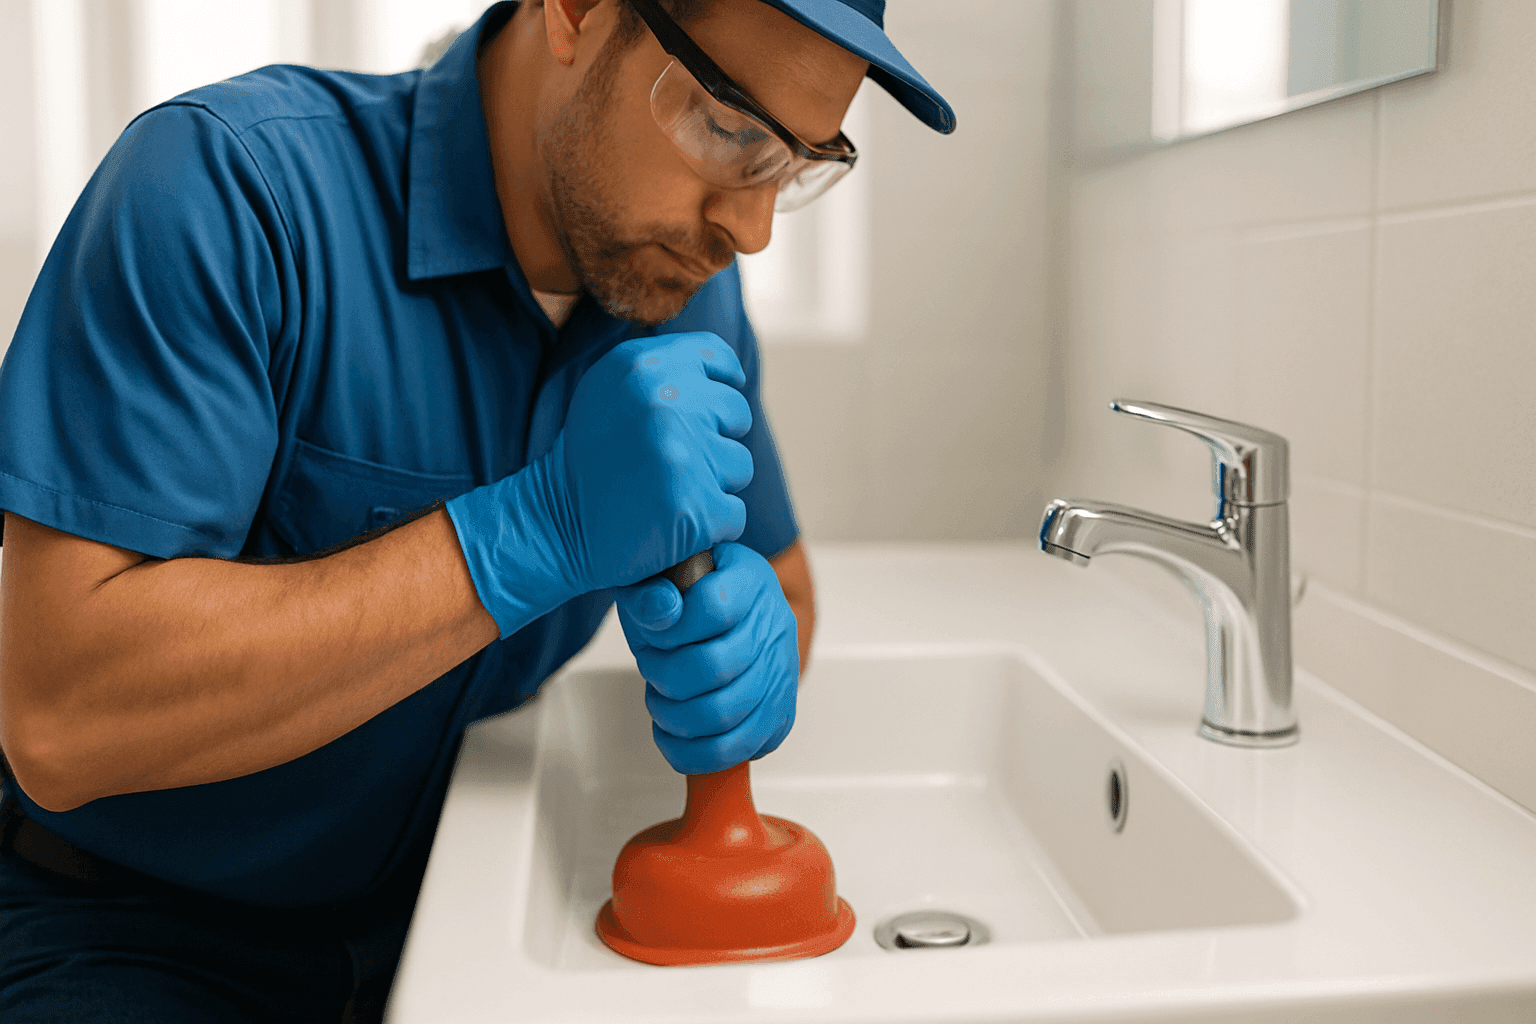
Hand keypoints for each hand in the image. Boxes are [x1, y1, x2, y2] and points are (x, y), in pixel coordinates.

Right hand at [446, 332, 752, 636]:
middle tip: (669, 460)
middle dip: (713, 437)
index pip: (716, 358)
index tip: (702, 409)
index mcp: (643, 366)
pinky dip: (710, 524)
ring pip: (739, 465)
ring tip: (667, 490)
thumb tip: (729, 371)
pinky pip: (733, 513)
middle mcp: (664, 403)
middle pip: (736, 412)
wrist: (557, 527)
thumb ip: (664, 367)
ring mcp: (682, 458)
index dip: (717, 385)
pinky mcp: (695, 511)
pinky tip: (671, 521)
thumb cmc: (593, 457)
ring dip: (713, 483)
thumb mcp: (610, 390)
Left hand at [615, 542, 797, 774]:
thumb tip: (660, 611)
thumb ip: (648, 591)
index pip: (714, 607)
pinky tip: (672, 731)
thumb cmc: (688, 599)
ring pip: (721, 715)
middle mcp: (773, 627)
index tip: (654, 634)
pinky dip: (690, 751)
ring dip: (673, 714)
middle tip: (652, 668)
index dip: (671, 629)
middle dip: (665, 676)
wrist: (730, 617)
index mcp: (749, 581)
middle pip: (714, 667)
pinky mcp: (777, 716)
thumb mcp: (659, 579)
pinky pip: (733, 750)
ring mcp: (780, 674)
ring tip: (660, 699)